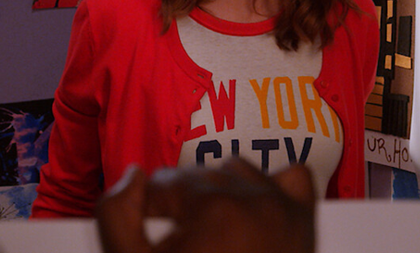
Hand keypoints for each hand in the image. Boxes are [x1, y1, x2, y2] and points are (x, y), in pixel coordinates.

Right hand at [96, 159, 315, 252]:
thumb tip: (133, 178)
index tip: (151, 240)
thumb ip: (115, 215)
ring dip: (220, 193)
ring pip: (240, 173)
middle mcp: (256, 201)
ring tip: (208, 235)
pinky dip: (269, 188)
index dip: (148, 210)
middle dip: (182, 205)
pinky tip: (249, 214)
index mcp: (215, 208)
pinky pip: (291, 178)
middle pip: (200, 177)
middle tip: (180, 246)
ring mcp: (285, 211)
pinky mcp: (304, 223)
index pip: (165, 183)